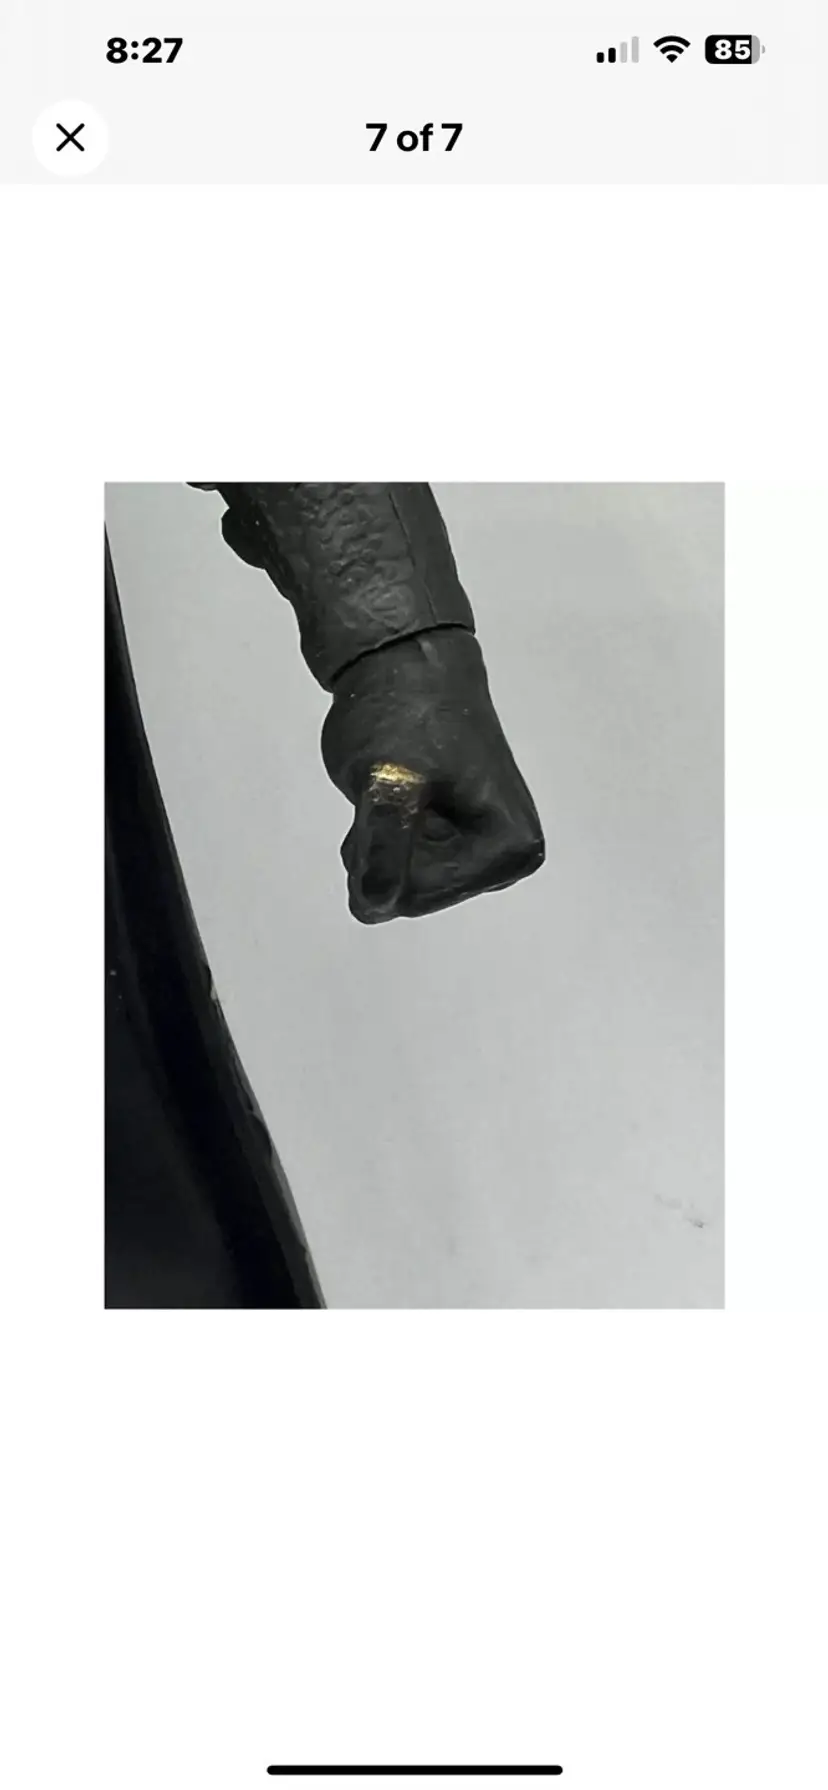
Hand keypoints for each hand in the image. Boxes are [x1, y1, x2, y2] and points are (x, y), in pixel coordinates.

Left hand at [321, 628, 544, 922]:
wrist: (404, 661)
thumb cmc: (407, 713)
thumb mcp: (389, 783)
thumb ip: (384, 848)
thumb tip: (374, 905)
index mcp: (512, 850)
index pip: (419, 895)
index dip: (385, 851)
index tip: (393, 795)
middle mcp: (508, 860)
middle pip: (414, 897)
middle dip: (383, 848)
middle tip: (389, 789)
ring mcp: (481, 853)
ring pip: (399, 885)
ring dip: (379, 840)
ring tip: (394, 786)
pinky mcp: (457, 842)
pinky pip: (399, 867)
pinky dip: (382, 835)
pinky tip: (396, 793)